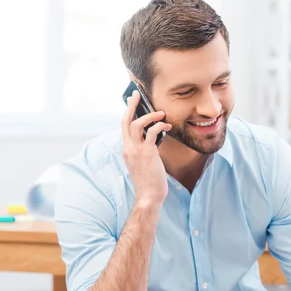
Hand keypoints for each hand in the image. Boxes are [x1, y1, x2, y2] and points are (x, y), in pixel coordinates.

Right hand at [121, 90, 171, 205]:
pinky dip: (159, 126)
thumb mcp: (143, 163)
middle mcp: (128, 148)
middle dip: (131, 105)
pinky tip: (167, 126)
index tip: (132, 102)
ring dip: (150, 115)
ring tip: (161, 113)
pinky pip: (151, 132)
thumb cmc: (149, 182)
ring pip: (137, 124)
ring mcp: (136, 150)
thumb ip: (145, 150)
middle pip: (126, 121)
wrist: (149, 196)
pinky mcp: (147, 153)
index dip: (128, 113)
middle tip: (136, 94)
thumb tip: (154, 137)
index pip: (124, 127)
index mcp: (126, 150)